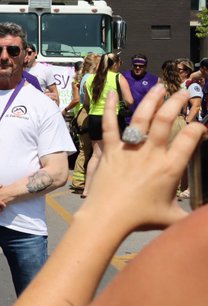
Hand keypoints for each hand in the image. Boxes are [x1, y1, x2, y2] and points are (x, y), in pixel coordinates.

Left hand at [83, 87, 204, 230]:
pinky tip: (111, 92)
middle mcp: (151, 153)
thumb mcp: (173, 216)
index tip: (200, 125)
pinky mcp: (109, 150)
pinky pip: (109, 124)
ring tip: (160, 87)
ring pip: (141, 117)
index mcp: (170, 167)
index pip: (190, 138)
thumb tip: (203, 218)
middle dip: (177, 102)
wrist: (107, 218)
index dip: (198, 127)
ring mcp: (129, 149)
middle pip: (166, 120)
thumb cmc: (140, 218)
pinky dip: (109, 107)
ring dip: (151, 100)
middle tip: (184, 92)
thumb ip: (191, 214)